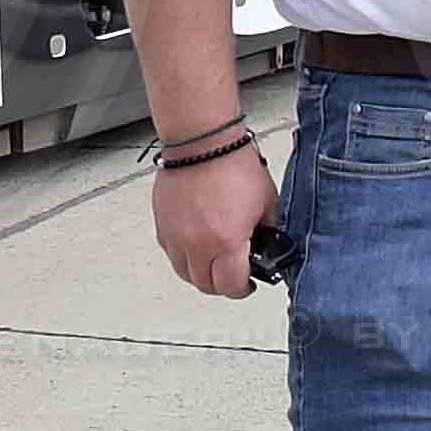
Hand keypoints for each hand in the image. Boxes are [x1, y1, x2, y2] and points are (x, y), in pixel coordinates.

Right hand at [154, 139, 276, 296]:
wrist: (203, 142)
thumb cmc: (232, 164)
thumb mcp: (267, 202)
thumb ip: (268, 229)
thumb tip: (268, 244)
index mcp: (226, 242)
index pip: (231, 286)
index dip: (243, 289)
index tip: (247, 284)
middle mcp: (197, 244)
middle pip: (206, 285)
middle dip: (222, 284)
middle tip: (232, 274)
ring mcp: (176, 236)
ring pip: (185, 273)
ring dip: (200, 273)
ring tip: (213, 261)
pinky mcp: (162, 225)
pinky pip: (172, 253)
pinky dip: (184, 255)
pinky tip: (196, 244)